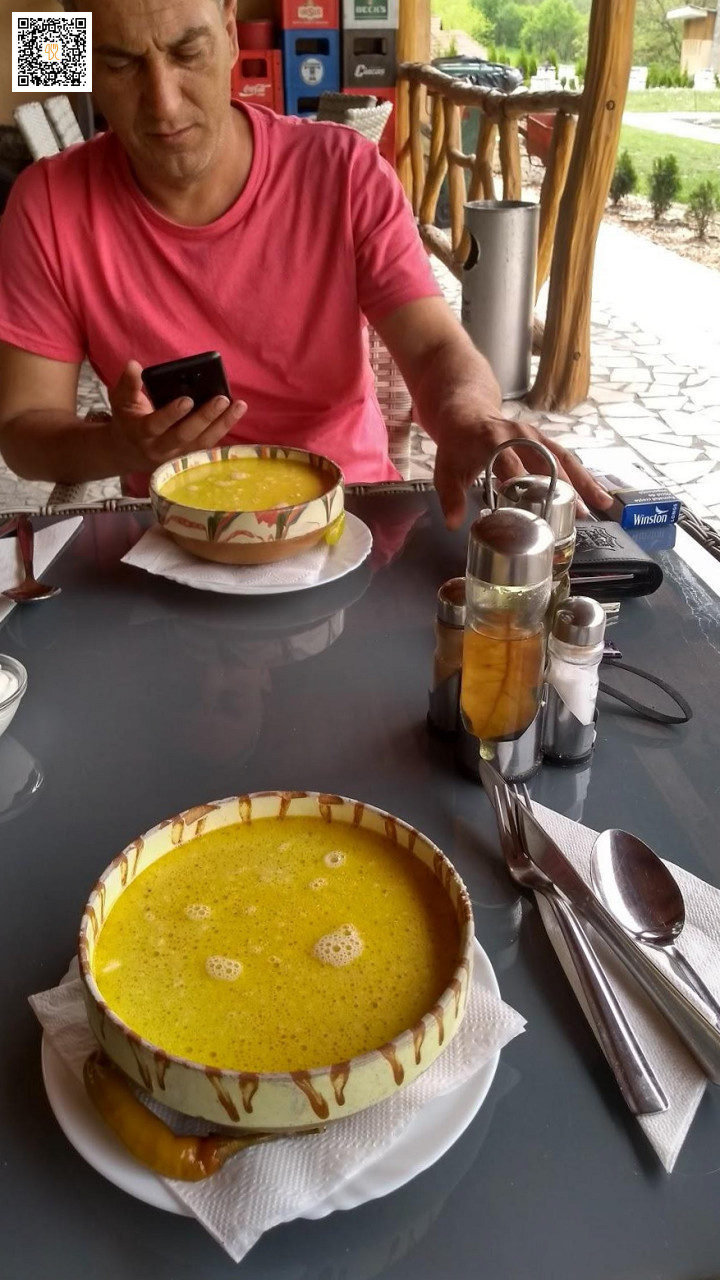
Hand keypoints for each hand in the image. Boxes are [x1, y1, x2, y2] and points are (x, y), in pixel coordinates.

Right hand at [107, 360, 246, 470]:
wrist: (129, 452)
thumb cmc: (128, 420)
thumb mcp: (121, 402)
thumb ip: (127, 384)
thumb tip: (133, 365)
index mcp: (141, 433)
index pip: (156, 425)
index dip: (171, 414)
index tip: (187, 399)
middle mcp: (160, 449)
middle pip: (185, 436)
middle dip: (204, 418)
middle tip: (221, 399)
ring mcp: (177, 455)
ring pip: (202, 442)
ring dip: (222, 424)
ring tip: (239, 405)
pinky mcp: (190, 457)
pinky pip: (209, 444)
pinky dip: (223, 428)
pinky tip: (236, 412)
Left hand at [433, 411, 613, 530]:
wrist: (467, 411)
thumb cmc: (457, 443)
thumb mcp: (445, 468)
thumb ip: (450, 496)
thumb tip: (454, 524)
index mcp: (495, 442)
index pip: (514, 468)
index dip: (527, 491)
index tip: (537, 515)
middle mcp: (520, 436)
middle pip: (548, 463)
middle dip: (565, 490)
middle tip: (579, 516)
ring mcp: (536, 436)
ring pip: (565, 459)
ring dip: (585, 481)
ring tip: (602, 504)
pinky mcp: (544, 440)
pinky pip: (567, 458)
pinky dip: (583, 476)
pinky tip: (598, 494)